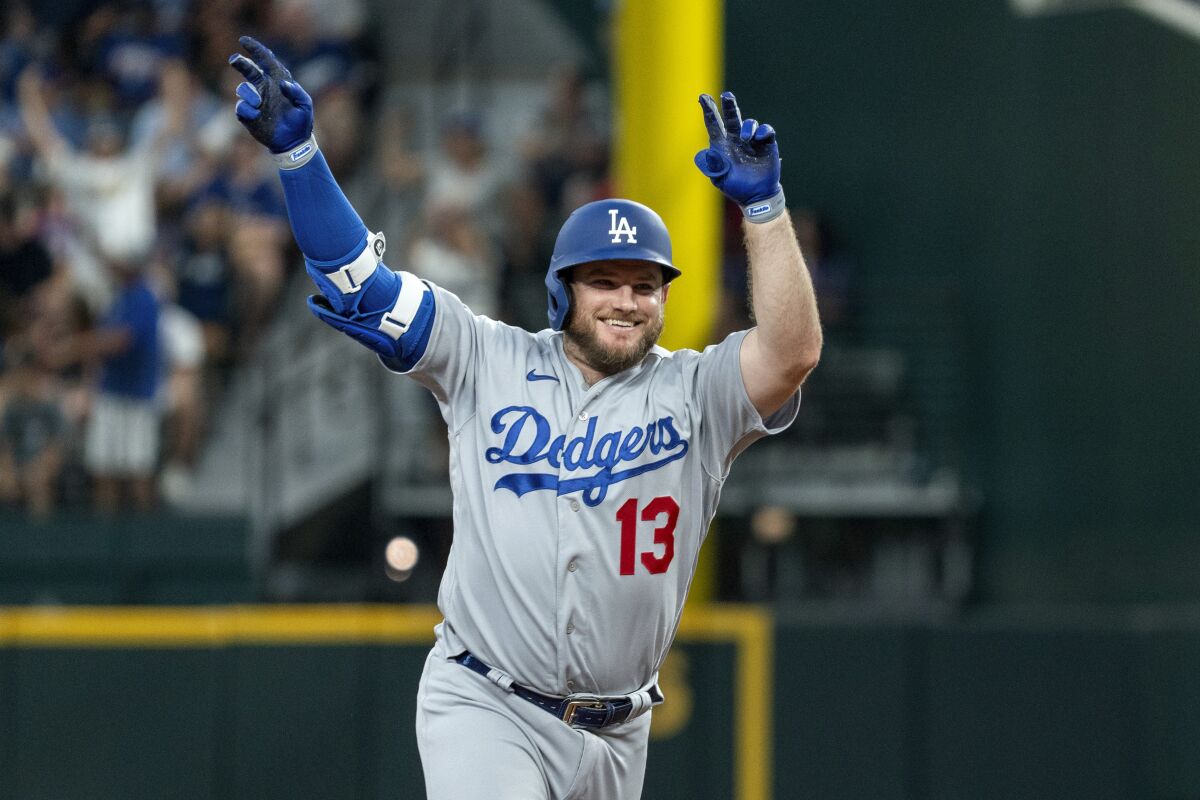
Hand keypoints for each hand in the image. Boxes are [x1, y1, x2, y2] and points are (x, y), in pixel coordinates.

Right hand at [228, 35, 312, 152]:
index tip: (243, 41)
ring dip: (249, 94)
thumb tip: (283, 83)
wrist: (294, 143)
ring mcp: (255, 101)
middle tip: (234, 60)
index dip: (255, 49)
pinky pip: (241, 108)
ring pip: (243, 89)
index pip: (265, 61)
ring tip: (259, 104)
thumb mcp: (305, 106)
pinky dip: (247, 109)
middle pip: (248, 70)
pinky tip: (255, 114)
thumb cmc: (301, 123)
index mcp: (277, 82)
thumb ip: (298, 92)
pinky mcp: (248, 115)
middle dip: (240, 62)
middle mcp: (264, 89)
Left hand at [694, 91, 781, 207]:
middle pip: (731, 118)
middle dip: (729, 105)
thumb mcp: (720, 179)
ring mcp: (752, 141)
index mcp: (722, 146)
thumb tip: (707, 152)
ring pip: (749, 123)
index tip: (702, 98)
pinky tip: (758, 139)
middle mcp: (736, 140)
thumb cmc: (736, 188)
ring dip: (748, 127)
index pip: (714, 125)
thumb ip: (712, 166)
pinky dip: (762, 131)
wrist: (757, 196)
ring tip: (746, 138)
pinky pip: (765, 131)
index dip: (709, 111)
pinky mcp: (766, 144)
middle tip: (726, 95)